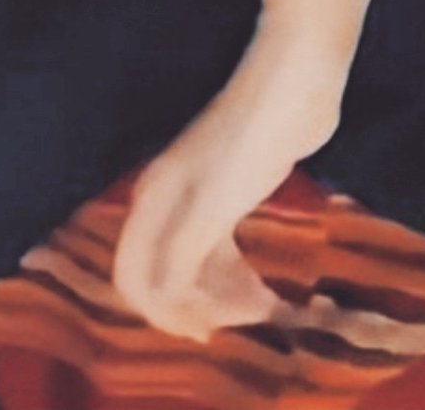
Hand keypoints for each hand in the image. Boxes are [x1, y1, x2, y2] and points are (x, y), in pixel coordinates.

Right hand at [111, 42, 343, 341]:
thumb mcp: (212, 205)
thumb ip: (180, 255)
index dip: (160, 313)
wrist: (293, 88)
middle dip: (194, 307)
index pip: (132, 275)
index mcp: (152, 201)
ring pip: (193, 265)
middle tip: (243, 321)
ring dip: (218, 295)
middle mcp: (166, 202)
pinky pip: (220, 252)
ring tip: (261, 308)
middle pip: (161, 273)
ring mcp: (198, 198)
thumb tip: (157, 302)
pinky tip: (263, 289)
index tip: (205, 336)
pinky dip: (235, 275)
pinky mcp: (230, 195)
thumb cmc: (249, 142)